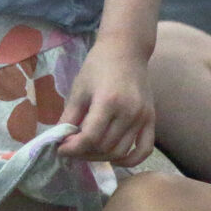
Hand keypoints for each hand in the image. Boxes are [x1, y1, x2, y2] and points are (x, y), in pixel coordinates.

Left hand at [58, 36, 154, 165]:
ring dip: (101, 157)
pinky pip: (144, 150)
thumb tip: (60, 140)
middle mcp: (128, 112)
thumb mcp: (79, 89)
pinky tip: (114, 158)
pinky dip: (130, 160)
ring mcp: (142, 117)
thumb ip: (69, 116)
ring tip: (87, 150)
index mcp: (108, 101)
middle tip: (71, 149)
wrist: (126, 49)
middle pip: (104, 147)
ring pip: (121, 151)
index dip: (72, 148)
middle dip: (84, 153)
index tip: (61, 149)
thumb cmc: (98, 65)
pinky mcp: (151, 119)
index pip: (90, 137)